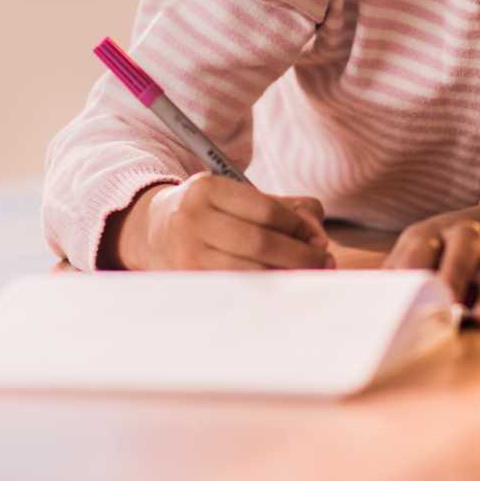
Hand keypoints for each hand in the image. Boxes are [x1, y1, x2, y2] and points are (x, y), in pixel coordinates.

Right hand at [109, 175, 335, 270]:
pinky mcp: (189, 283)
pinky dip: (266, 291)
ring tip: (307, 274)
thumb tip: (317, 235)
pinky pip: (239, 290)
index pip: (265, 211)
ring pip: (250, 272)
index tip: (317, 238)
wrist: (155, 232)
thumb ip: (287, 208)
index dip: (299, 227)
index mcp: (206, 189)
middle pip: (259, 244)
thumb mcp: (240, 196)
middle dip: (300, 256)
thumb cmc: (213, 213)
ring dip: (287, 276)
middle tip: (324, 261)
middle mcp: (190, 220)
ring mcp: (186, 255)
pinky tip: (281, 286)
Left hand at [384, 202, 479, 325]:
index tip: (395, 303)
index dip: (406, 276)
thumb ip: (386, 276)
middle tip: (441, 313)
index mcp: (427, 239)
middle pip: (455, 259)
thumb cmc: (438, 253)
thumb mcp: (409, 256)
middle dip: (448, 284)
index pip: (414, 254)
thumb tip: (345, 294)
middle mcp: (462, 242)